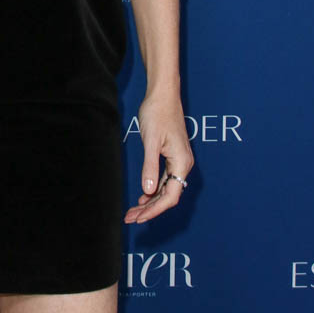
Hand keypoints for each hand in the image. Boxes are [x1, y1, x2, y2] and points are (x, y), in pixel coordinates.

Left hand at [123, 91, 193, 223]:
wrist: (163, 94)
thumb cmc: (157, 113)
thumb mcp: (150, 141)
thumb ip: (150, 167)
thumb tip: (149, 191)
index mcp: (181, 163)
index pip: (170, 196)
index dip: (154, 210)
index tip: (139, 218)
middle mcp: (183, 164)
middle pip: (168, 195)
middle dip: (150, 209)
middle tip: (130, 218)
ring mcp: (179, 160)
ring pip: (166, 188)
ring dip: (150, 201)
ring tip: (133, 211)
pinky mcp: (173, 155)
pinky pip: (165, 179)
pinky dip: (154, 189)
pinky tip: (143, 196)